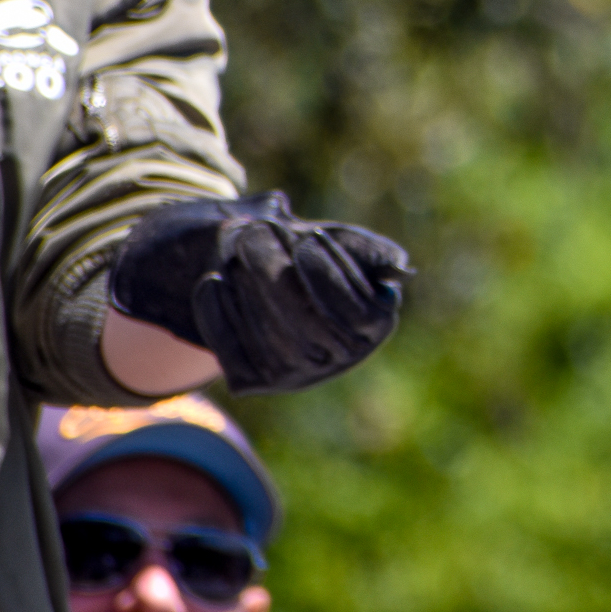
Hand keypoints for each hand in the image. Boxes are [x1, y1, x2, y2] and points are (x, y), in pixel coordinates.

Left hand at [110, 192, 411, 394]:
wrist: (270, 279)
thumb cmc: (320, 258)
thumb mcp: (350, 248)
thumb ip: (374, 253)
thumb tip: (397, 268)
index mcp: (373, 328)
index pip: (358, 313)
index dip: (332, 274)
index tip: (312, 236)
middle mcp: (337, 361)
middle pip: (309, 326)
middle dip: (280, 274)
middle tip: (260, 229)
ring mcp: (292, 376)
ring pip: (269, 340)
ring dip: (249, 288)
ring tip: (240, 244)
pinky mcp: (250, 381)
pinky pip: (232, 352)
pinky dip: (218, 315)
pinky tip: (213, 281)